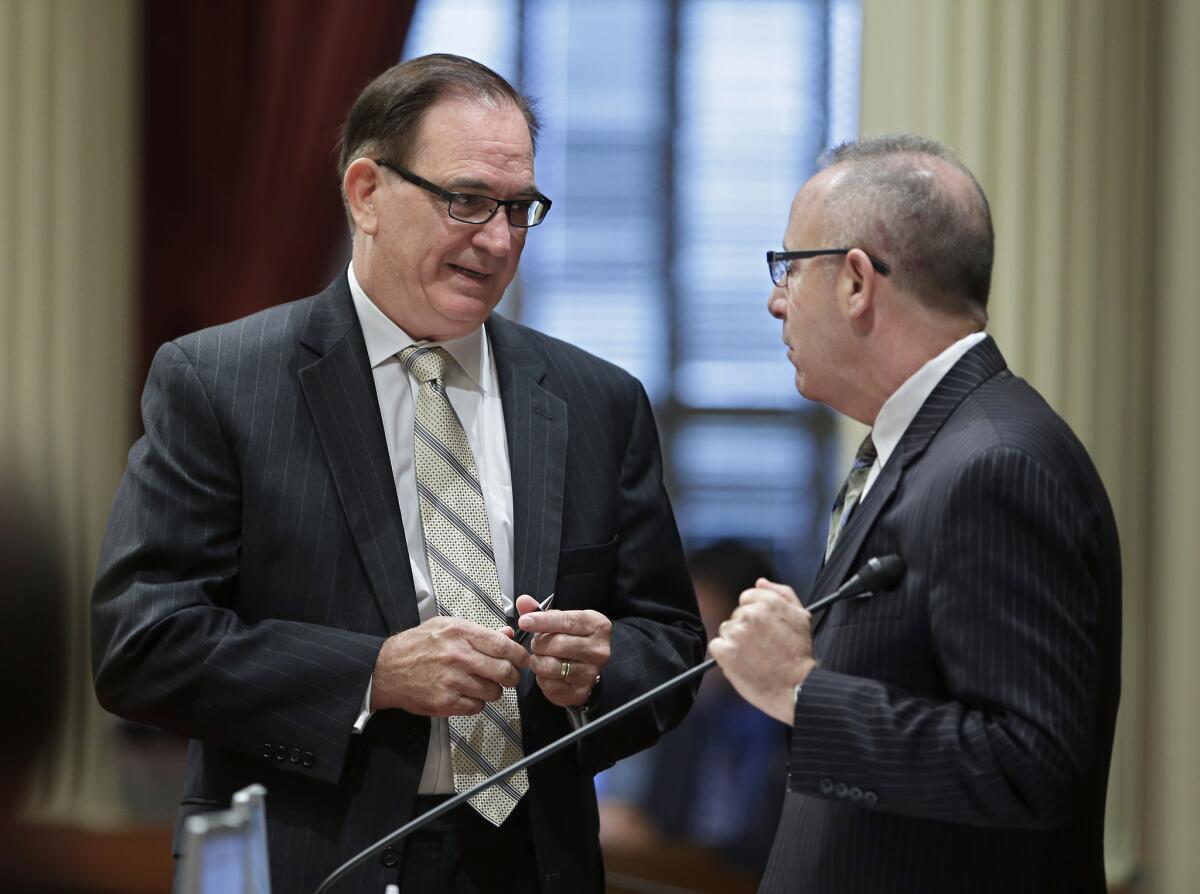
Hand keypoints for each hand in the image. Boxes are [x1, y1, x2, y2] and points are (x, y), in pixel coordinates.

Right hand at [370, 617, 529, 716]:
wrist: (385, 669)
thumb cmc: (416, 646)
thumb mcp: (446, 627)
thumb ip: (479, 632)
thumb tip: (507, 635)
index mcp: (460, 633)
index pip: (503, 646)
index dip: (519, 655)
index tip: (522, 659)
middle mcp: (458, 657)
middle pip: (504, 671)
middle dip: (512, 676)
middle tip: (509, 676)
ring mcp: (452, 681)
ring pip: (493, 692)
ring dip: (493, 691)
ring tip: (482, 684)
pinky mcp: (445, 702)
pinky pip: (477, 707)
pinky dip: (477, 703)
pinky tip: (467, 694)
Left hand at [515, 594, 610, 707]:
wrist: (586, 667)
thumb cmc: (572, 638)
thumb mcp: (561, 619)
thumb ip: (540, 610)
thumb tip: (523, 601)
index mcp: (597, 626)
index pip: (566, 621)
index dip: (542, 621)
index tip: (525, 621)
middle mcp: (598, 650)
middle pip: (557, 644)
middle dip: (539, 643)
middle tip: (537, 643)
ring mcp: (591, 672)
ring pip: (551, 666)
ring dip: (537, 661)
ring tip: (540, 657)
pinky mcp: (580, 692)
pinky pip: (550, 684)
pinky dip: (541, 678)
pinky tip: (546, 672)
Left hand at [708, 578, 816, 724]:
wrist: (797, 687)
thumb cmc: (800, 655)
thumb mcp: (801, 616)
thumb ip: (782, 593)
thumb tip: (760, 582)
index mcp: (768, 603)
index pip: (746, 598)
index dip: (754, 615)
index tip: (762, 629)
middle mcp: (750, 614)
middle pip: (736, 616)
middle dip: (745, 629)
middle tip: (761, 646)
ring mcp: (737, 633)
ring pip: (726, 631)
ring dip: (736, 642)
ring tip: (754, 657)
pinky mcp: (726, 651)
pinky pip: (717, 647)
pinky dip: (725, 656)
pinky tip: (742, 663)